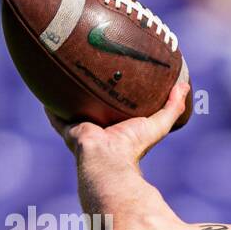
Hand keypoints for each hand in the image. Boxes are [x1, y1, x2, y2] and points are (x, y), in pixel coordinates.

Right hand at [45, 79, 188, 165]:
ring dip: (69, 94)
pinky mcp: (67, 128)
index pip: (117, 110)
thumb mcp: (158, 124)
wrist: (107, 159)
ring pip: (73, 107)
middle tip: (92, 70)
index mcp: (117, 128)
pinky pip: (55, 113)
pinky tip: (44, 84)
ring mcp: (81, 129)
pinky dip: (50, 102)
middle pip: (94, 106)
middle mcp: (99, 128)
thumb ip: (172, 108)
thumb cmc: (133, 146)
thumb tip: (185, 86)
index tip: (119, 81)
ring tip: (66, 71)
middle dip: (92, 92)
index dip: (118, 97)